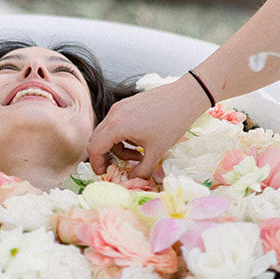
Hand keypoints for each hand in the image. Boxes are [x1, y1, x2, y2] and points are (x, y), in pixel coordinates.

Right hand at [87, 76, 209, 179]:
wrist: (185, 97)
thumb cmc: (171, 122)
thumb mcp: (156, 152)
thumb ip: (142, 171)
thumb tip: (132, 180)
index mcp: (117, 125)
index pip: (94, 148)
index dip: (96, 164)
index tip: (106, 173)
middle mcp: (114, 114)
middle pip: (97, 139)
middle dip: (105, 156)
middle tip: (119, 167)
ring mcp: (120, 107)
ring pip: (107, 132)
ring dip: (117, 147)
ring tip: (138, 155)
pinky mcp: (128, 104)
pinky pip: (116, 123)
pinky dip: (122, 136)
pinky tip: (140, 141)